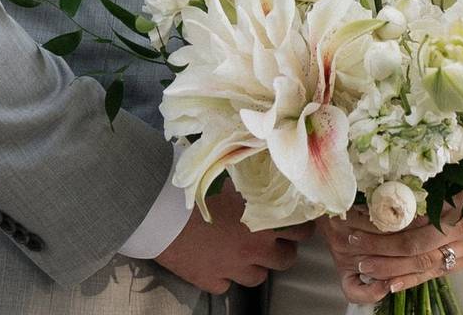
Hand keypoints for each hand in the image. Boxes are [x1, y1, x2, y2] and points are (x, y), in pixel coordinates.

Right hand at [156, 181, 314, 293]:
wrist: (160, 211)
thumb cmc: (196, 189)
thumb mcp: (231, 181)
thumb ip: (253, 185)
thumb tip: (266, 175)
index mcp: (264, 221)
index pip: (302, 230)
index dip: (301, 226)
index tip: (297, 223)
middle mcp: (253, 249)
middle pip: (286, 259)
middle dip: (284, 249)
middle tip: (275, 240)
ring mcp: (233, 269)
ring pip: (259, 277)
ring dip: (256, 265)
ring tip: (246, 252)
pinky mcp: (211, 281)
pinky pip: (227, 286)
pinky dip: (225, 276)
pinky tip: (217, 261)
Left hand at [320, 194, 462, 303]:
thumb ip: (437, 186)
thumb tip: (397, 189)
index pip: (414, 233)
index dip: (382, 234)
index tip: (356, 226)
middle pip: (414, 253)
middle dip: (379, 253)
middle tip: (351, 249)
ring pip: (425, 267)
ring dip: (392, 270)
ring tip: (364, 269)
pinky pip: (441, 272)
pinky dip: (415, 279)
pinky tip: (393, 284)